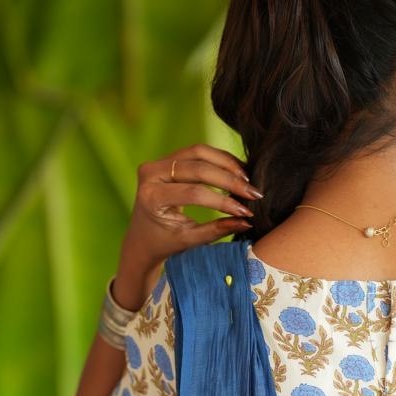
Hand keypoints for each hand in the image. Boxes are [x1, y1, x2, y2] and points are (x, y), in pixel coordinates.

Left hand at [118, 142, 262, 277]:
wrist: (142, 236)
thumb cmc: (165, 242)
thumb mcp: (189, 240)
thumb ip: (216, 229)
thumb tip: (247, 220)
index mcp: (151, 198)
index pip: (194, 193)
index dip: (222, 201)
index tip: (247, 211)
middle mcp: (150, 174)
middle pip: (197, 167)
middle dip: (229, 180)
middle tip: (253, 193)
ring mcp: (157, 162)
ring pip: (199, 152)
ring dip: (227, 163)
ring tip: (248, 179)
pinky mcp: (167, 158)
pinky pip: (197, 152)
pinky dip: (220, 160)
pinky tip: (238, 171)